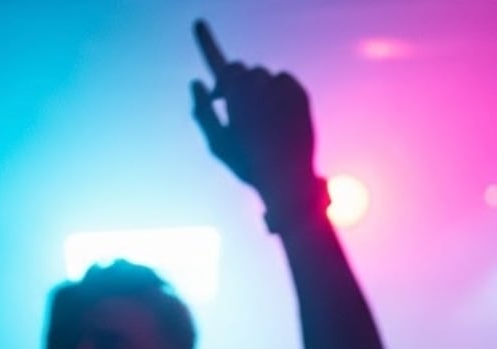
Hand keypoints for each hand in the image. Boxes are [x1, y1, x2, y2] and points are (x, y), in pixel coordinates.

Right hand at [190, 20, 316, 210]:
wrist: (288, 178)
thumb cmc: (246, 164)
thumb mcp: (217, 143)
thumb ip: (203, 111)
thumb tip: (196, 81)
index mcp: (235, 99)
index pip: (219, 63)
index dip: (206, 42)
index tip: (198, 22)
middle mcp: (260, 87)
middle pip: (241, 70)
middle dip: (235, 83)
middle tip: (232, 104)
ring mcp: (282, 88)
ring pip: (263, 76)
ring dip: (257, 89)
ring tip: (259, 119)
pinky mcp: (300, 92)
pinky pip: (284, 79)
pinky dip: (278, 90)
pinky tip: (277, 113)